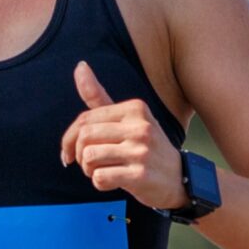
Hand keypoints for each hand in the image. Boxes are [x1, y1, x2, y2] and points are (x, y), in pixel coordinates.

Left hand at [59, 61, 183, 209]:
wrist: (179, 177)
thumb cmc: (145, 147)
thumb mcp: (127, 119)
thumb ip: (99, 96)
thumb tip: (79, 65)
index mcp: (135, 108)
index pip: (85, 119)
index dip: (69, 137)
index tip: (69, 152)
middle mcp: (140, 126)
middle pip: (85, 136)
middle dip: (78, 154)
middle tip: (87, 164)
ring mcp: (141, 151)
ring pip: (90, 157)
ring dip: (88, 169)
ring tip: (99, 171)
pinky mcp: (140, 175)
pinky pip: (101, 178)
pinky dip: (99, 183)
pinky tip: (111, 182)